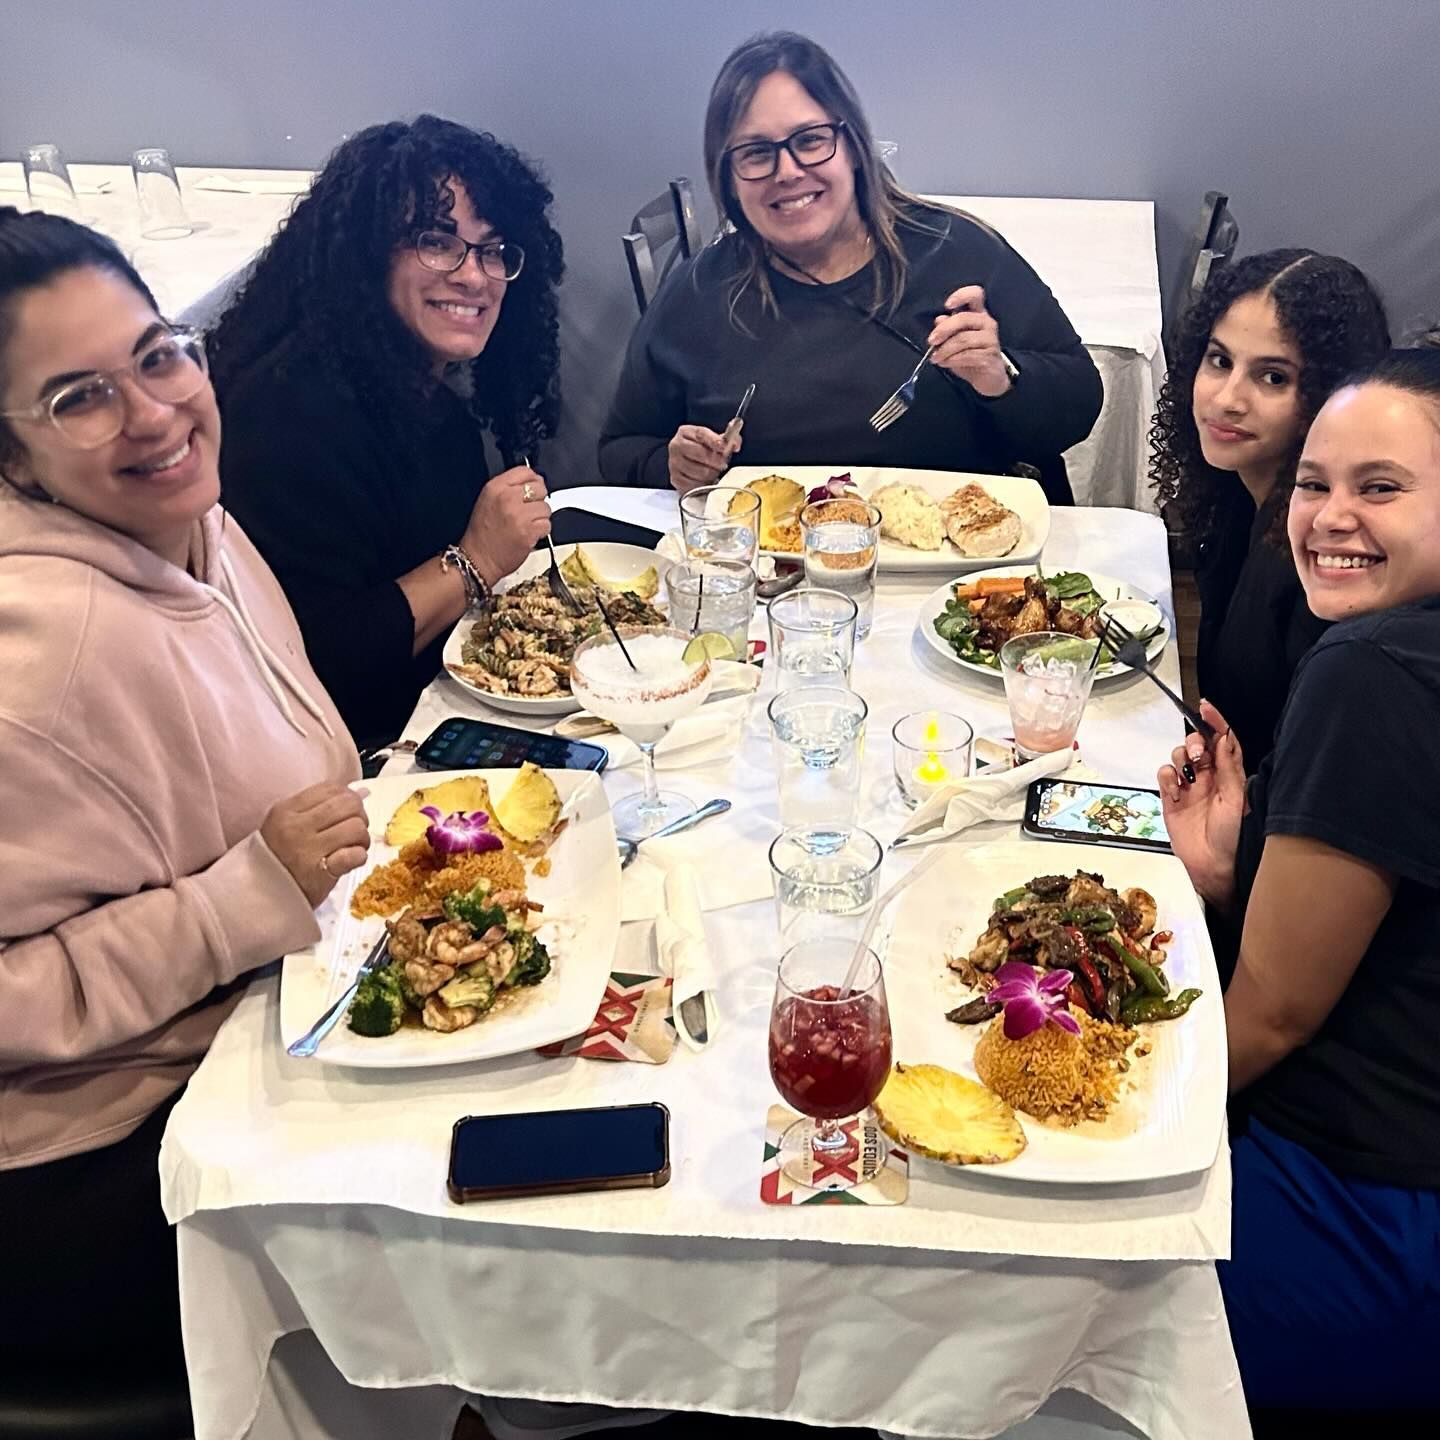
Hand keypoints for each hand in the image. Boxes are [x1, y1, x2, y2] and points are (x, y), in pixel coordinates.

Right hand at [262, 783, 370, 907]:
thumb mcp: (288, 825)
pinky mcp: (321, 873)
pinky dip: (359, 856)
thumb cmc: (278, 857)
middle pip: (349, 804)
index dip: (349, 797)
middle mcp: (296, 827)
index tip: (347, 812)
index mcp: (286, 810)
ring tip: (352, 847)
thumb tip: (362, 792)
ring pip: (356, 827)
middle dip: (359, 816)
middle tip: (353, 831)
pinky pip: (355, 855)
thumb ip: (321, 807)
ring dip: (362, 838)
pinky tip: (350, 860)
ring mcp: (308, 850)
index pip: (331, 788)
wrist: (259, 895)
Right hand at [461, 465, 551, 585]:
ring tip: (526, 525)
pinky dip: (541, 531)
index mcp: (495, 487)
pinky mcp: (528, 532)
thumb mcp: (487, 500)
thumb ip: (508, 488)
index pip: (526, 472)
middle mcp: (507, 498)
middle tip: (528, 511)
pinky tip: (529, 534)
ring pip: (546, 507)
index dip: (533, 481)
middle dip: (538, 500)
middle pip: (540, 488)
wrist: (478, 559)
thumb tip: (532, 482)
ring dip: (540, 518)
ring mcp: (518, 515)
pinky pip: (547, 525)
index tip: (532, 490)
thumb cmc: (482, 534)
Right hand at [667, 424, 737, 493]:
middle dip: (716, 460)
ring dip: (711, 474)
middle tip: (722, 463)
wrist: (687, 461)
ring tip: (713, 471)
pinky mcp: (675, 479)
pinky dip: (704, 484)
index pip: (701, 434)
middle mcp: (677, 446)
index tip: (723, 446)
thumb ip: (727, 440)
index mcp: (686, 432)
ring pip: (700, 472)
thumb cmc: (702, 450)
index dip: (714, 440)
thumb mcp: (713, 440)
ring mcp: (674, 463)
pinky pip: (695, 484)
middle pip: (701, 454)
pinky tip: (706, 480)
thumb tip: (736, 444)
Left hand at [928, 284, 1011, 396]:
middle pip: (964, 318)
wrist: (989, 379)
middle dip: (944, 329)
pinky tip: (944, 363)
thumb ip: (948, 329)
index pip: (976, 295)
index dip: (961, 295)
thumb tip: (939, 319)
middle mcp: (987, 323)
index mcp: (979, 314)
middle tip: (931, 341)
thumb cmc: (972, 357)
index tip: (947, 305)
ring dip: (944, 350)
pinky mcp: (989, 356)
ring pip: (963, 339)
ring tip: (935, 358)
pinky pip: (967, 355)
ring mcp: (990, 339)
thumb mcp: (955, 341)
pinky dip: (951, 360)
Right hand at [1156, 700, 1245, 908]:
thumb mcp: (1236, 799)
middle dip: (1194, 742)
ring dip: (1180, 758)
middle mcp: (1209, 777)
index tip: (1206, 707)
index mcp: (1229, 775)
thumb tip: (1225, 738)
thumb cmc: (1234, 837)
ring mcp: (1189, 788)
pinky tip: (1175, 789)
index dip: (1215, 722)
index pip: (1222, 740)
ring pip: (1178, 757)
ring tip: (1187, 774)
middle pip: (1197, 745)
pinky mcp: (1172, 799)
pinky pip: (1165, 777)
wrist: (1214, 866)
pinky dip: (1167, 777)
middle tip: (1197, 755)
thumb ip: (1229, 768)